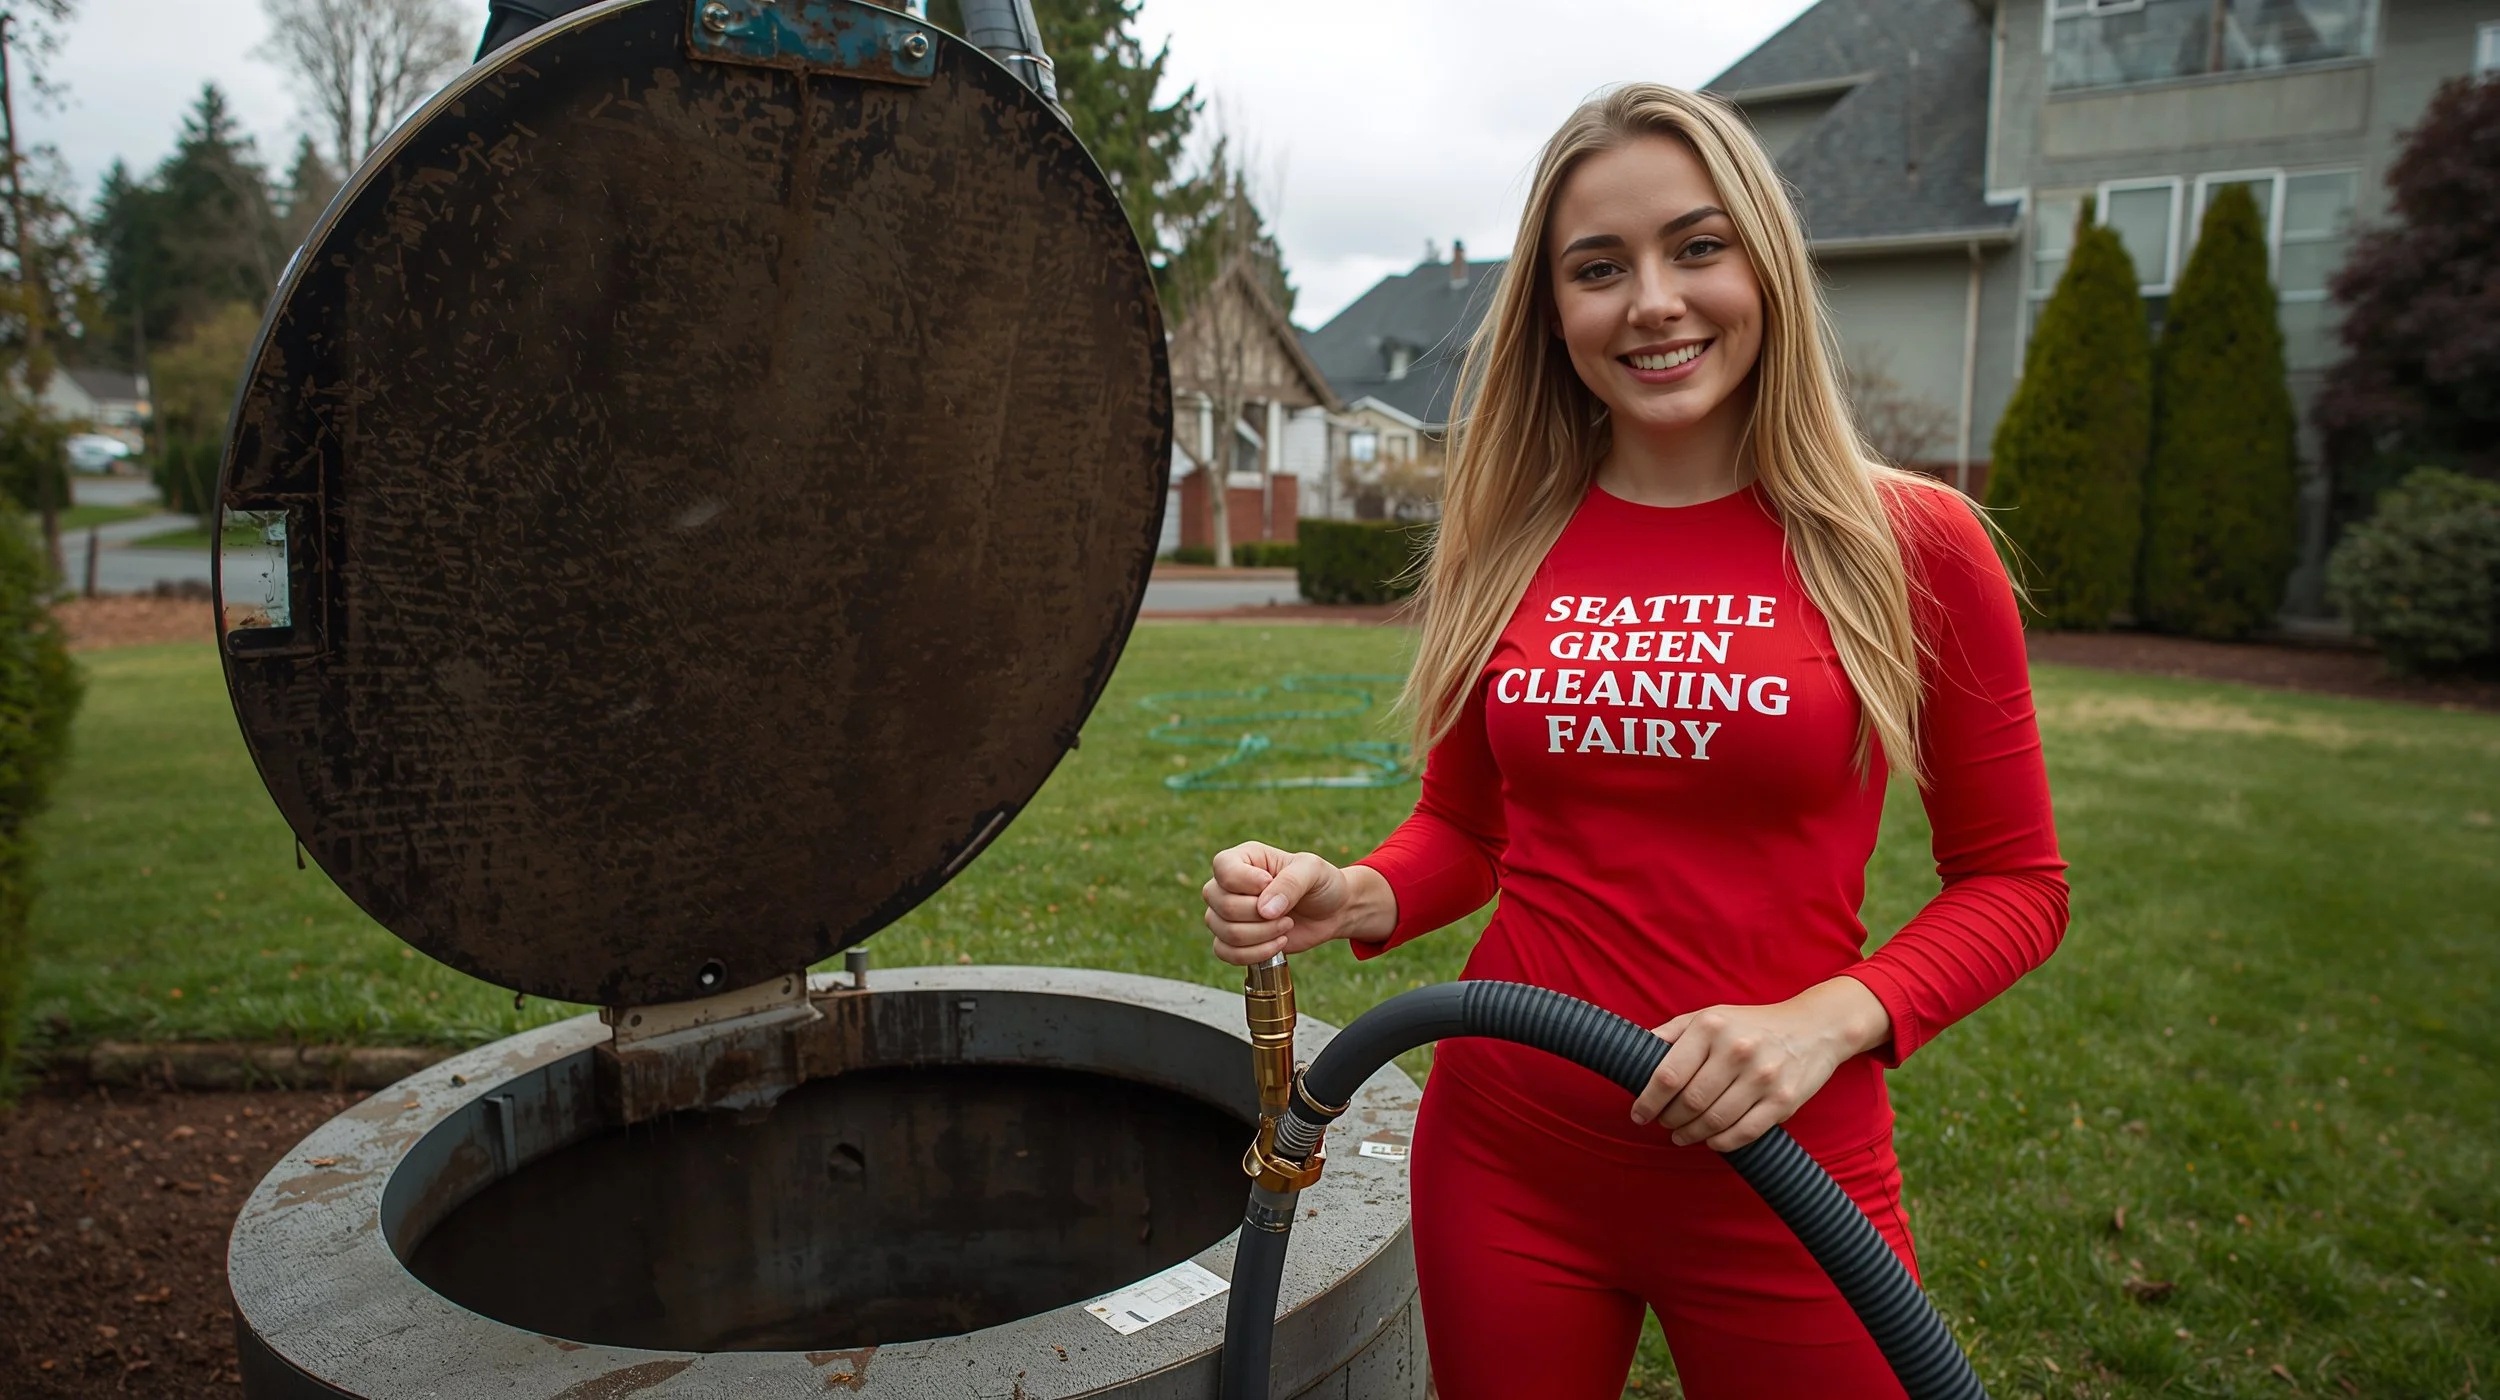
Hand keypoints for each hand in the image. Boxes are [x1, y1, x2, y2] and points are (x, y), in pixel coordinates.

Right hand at [1202, 841, 1394, 966]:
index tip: (1271, 884)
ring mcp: (1228, 913)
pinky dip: (1253, 954)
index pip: (1223, 868)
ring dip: (1260, 936)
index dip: (1246, 883)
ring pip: (1224, 931)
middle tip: (1287, 914)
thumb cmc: (1321, 883)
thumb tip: (1264, 910)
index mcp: (1244, 858)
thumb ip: (1290, 883)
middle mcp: (1229, 885)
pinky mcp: (1234, 939)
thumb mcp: (1312, 871)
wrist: (1333, 912)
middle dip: (1259, 916)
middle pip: (1221, 904)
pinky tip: (1277, 945)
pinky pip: (1225, 952)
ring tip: (1286, 927)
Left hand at [1629, 977, 1892, 1150]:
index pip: (1667, 1074)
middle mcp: (1736, 1050)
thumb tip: (1633, 1051)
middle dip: (1669, 1119)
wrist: (1813, 1028)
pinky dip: (1721, 1143)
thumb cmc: (1750, 1025)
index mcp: (1711, 1027)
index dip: (1647, 1101)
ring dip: (1691, 1134)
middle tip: (1664, 1123)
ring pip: (1713, 1121)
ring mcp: (1763, 1076)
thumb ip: (1672, 1033)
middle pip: (1689, 1102)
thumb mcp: (1709, 1017)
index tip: (1638, 1114)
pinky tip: (1710, 1140)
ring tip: (1681, 1135)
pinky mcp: (1783, 1101)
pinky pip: (1744, 1133)